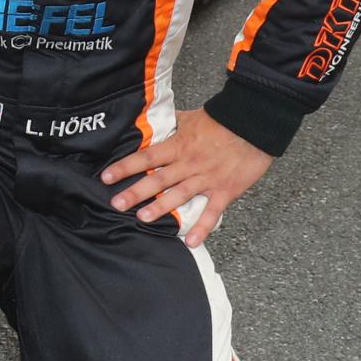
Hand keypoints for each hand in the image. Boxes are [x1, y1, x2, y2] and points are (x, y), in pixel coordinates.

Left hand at [100, 108, 272, 247]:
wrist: (254, 123)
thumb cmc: (222, 120)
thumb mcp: (190, 118)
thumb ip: (170, 125)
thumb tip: (150, 124)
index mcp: (179, 146)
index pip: (146, 157)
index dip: (125, 166)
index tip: (106, 176)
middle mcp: (189, 164)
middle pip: (158, 179)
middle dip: (136, 192)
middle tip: (116, 204)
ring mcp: (207, 179)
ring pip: (180, 195)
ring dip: (161, 208)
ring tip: (142, 218)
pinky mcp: (225, 190)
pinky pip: (212, 212)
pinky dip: (202, 228)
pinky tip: (191, 242)